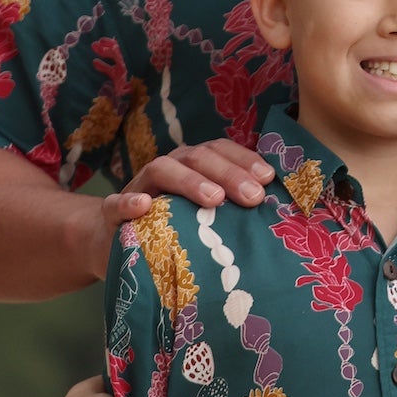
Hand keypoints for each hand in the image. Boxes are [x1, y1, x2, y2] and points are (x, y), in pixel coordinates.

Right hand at [77, 139, 273, 280]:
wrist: (117, 246)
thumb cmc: (176, 230)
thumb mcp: (207, 219)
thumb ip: (235, 211)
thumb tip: (284, 214)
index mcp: (193, 167)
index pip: (220, 150)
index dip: (244, 159)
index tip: (268, 178)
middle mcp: (168, 170)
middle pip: (196, 156)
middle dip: (227, 173)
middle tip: (252, 196)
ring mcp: (139, 189)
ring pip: (160, 169)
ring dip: (189, 181)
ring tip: (213, 199)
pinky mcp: (113, 214)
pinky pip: (115, 204)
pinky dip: (129, 202)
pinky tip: (144, 205)